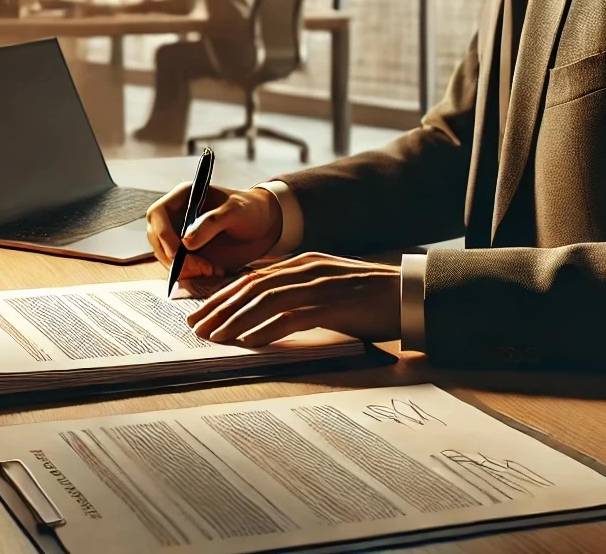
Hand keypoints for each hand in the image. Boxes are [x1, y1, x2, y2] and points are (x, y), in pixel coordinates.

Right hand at [145, 184, 282, 277]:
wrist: (262, 224)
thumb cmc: (249, 209)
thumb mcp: (236, 211)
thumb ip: (212, 223)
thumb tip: (186, 241)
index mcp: (184, 196)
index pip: (158, 214)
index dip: (163, 235)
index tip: (178, 254)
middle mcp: (176, 215)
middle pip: (157, 238)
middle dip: (174, 258)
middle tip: (200, 268)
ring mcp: (179, 234)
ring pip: (165, 256)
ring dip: (184, 269)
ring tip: (212, 269)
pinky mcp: (186, 251)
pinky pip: (178, 266)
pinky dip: (191, 273)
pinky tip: (213, 270)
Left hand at [186, 253, 401, 344]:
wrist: (410, 294)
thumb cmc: (371, 297)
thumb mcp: (329, 288)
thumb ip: (302, 293)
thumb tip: (269, 313)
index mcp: (303, 263)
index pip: (253, 278)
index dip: (223, 295)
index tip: (201, 312)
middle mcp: (306, 269)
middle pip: (251, 287)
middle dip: (219, 307)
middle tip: (196, 327)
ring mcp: (318, 285)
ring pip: (265, 300)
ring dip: (235, 319)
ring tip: (214, 337)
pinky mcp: (332, 304)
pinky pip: (291, 316)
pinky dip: (266, 329)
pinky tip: (249, 342)